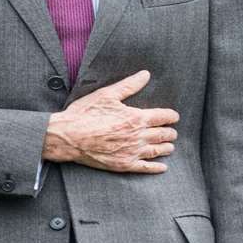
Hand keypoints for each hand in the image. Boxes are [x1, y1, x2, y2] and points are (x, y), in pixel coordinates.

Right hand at [41, 70, 178, 172]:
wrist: (68, 136)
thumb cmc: (86, 114)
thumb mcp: (107, 95)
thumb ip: (129, 85)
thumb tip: (145, 74)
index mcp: (136, 117)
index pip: (162, 116)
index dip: (171, 116)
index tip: (174, 116)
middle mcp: (138, 136)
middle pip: (163, 134)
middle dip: (170, 132)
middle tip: (172, 132)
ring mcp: (131, 152)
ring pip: (157, 150)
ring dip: (166, 148)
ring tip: (170, 146)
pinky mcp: (123, 164)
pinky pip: (145, 167)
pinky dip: (156, 167)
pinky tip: (162, 167)